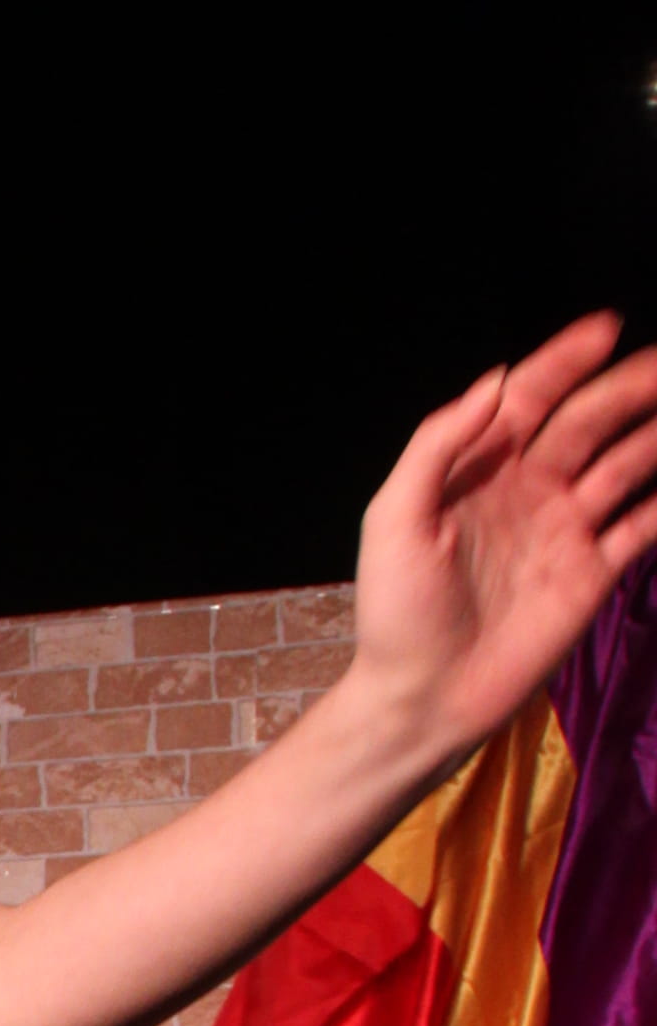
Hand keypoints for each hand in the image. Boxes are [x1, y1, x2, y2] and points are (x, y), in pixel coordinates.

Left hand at [349, 313, 656, 770]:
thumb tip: (495, 381)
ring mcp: (564, 530)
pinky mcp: (592, 573)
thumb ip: (438, 446)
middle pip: (588, 421)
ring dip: (656, 433)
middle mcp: (527, 490)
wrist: (423, 698)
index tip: (605, 328)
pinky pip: (643, 524)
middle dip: (627, 387)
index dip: (564, 360)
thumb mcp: (394, 520)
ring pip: (625, 464)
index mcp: (479, 470)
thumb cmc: (396, 611)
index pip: (529, 398)